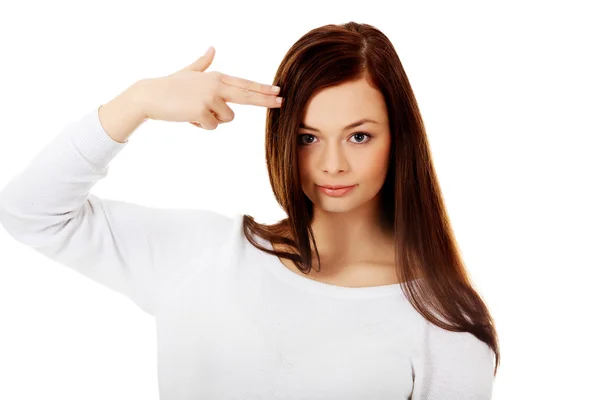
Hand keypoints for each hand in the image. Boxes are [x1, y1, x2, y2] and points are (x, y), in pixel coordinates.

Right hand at [140, 47, 282, 129]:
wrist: (151, 96)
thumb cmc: (170, 86)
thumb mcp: (190, 72)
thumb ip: (203, 63)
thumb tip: (212, 48)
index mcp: (216, 77)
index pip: (244, 84)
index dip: (262, 89)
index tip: (278, 92)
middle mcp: (216, 85)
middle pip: (247, 96)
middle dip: (266, 100)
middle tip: (282, 102)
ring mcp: (210, 98)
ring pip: (226, 118)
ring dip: (212, 120)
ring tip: (195, 111)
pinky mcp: (203, 111)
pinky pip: (212, 126)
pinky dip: (201, 126)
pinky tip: (188, 117)